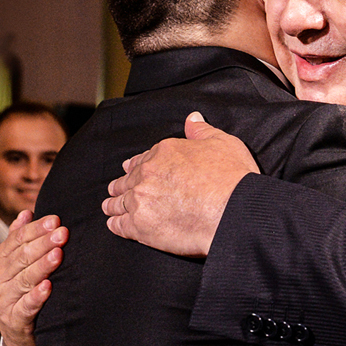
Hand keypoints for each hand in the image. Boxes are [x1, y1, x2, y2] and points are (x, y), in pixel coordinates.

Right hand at [0, 211, 66, 345]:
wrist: (17, 331)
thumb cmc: (22, 291)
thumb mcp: (18, 264)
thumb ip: (20, 239)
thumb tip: (26, 213)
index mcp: (0, 261)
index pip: (17, 240)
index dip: (36, 229)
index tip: (56, 220)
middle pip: (21, 257)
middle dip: (43, 244)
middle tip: (63, 233)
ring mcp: (4, 299)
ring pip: (24, 280)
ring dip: (42, 266)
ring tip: (58, 255)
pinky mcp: (14, 319)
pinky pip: (26, 306)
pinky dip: (37, 296)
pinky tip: (48, 287)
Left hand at [102, 113, 258, 256]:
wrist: (234, 212)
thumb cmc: (233, 178)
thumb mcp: (223, 143)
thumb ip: (202, 130)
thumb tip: (192, 118)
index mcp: (165, 152)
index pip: (143, 159)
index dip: (137, 165)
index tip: (131, 169)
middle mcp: (147, 174)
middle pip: (127, 180)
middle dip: (122, 184)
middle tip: (116, 190)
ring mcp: (141, 200)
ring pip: (118, 202)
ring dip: (114, 204)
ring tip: (110, 207)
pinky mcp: (140, 227)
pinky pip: (119, 225)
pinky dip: (115, 224)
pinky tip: (115, 224)